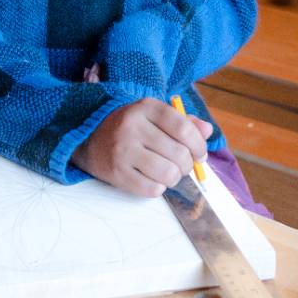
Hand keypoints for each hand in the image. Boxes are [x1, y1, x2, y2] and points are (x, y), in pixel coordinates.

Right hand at [72, 98, 212, 197]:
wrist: (89, 137)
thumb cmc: (130, 126)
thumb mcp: (154, 115)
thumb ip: (183, 121)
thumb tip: (208, 131)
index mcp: (146, 108)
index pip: (184, 128)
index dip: (198, 145)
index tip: (200, 154)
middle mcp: (133, 127)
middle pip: (178, 154)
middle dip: (188, 165)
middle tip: (183, 165)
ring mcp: (123, 151)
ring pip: (168, 174)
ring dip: (174, 177)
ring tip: (169, 172)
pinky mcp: (116, 173)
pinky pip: (152, 189)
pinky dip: (159, 188)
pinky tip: (153, 179)